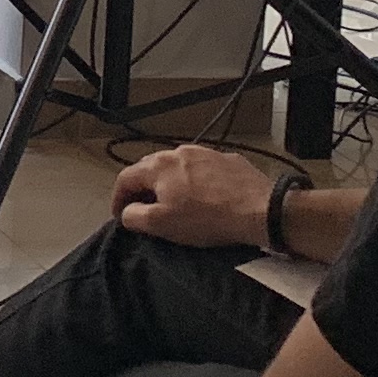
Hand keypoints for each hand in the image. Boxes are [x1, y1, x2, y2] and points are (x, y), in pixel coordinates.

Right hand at [110, 142, 280, 249]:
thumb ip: (134, 216)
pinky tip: (208, 197)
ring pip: (179, 167)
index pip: (125, 178)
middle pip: (151, 168)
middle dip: (144, 188)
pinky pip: (205, 169)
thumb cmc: (207, 218)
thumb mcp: (161, 224)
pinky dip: (198, 181)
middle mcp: (179, 152)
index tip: (120, 215)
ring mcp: (206, 153)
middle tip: (146, 209)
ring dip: (172, 183)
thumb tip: (127, 211)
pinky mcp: (229, 160)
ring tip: (178, 202)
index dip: (118, 198)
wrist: (259, 209)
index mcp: (158, 165)